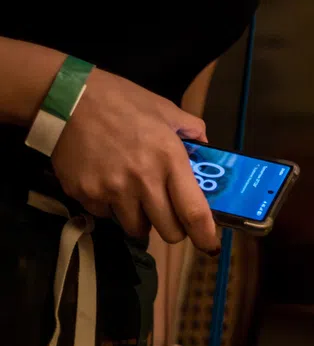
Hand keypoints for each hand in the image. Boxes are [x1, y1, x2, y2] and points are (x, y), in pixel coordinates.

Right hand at [51, 68, 218, 251]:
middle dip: (174, 228)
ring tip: (138, 197)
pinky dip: (112, 208)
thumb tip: (206, 147)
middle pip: (167, 230)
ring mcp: (112, 192)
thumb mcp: (166, 109)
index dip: (204, 234)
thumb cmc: (123, 101)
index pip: (192, 210)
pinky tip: (110, 185)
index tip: (210, 244)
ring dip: (143, 219)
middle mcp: (143, 181)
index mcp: (169, 159)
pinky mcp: (85, 196)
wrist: (70, 101)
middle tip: (171, 214)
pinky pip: (106, 216)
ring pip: (136, 228)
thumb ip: (191, 130)